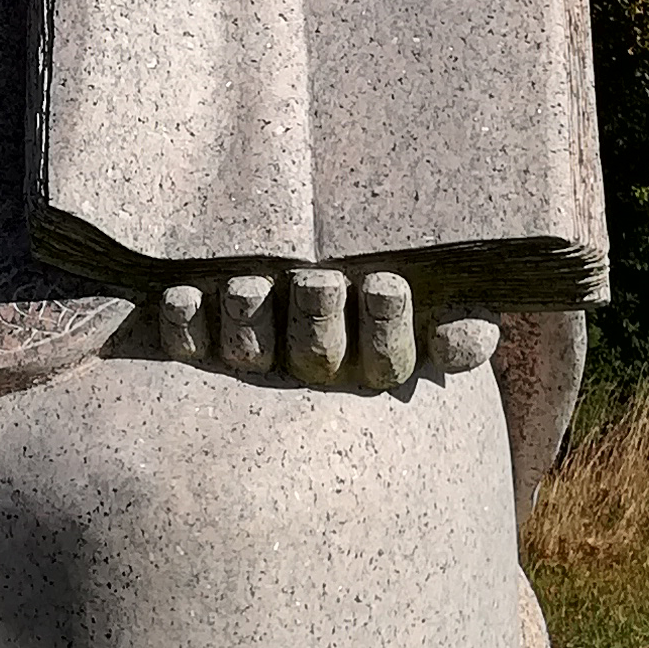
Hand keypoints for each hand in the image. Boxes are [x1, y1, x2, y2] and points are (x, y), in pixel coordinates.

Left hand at [157, 268, 496, 388]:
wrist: (318, 281)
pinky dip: (186, 327)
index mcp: (378, 357)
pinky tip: (183, 297)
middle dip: (318, 319)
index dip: (386, 330)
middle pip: (317, 358)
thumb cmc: (391, 300)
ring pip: (254, 353)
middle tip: (320, 281)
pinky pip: (194, 348)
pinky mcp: (208, 348)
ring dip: (250, 318)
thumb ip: (465, 323)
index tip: (386, 285)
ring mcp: (262, 361)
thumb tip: (455, 342)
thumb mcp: (445, 304)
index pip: (389, 361)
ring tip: (249, 286)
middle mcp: (317, 366)